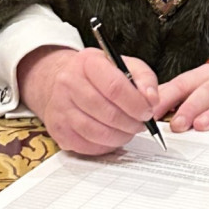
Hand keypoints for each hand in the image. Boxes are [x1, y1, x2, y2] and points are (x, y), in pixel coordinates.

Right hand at [18, 45, 159, 155]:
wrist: (64, 81)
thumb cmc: (98, 74)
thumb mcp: (124, 65)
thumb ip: (144, 78)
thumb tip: (152, 100)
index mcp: (88, 62)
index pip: (115, 87)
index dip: (136, 104)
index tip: (147, 112)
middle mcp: (69, 83)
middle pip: (107, 113)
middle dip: (130, 123)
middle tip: (141, 125)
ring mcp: (60, 107)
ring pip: (96, 132)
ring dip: (119, 137)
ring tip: (128, 131)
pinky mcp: (57, 129)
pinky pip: (85, 146)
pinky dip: (104, 146)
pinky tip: (112, 138)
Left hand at [153, 63, 208, 132]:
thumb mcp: (192, 88)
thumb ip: (171, 98)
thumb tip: (145, 112)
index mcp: (203, 75)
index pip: (183, 84)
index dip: (167, 98)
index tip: (153, 114)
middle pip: (207, 90)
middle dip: (191, 107)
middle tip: (178, 125)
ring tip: (201, 126)